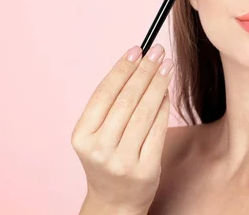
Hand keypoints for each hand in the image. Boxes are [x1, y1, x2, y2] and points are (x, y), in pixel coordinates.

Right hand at [71, 44, 173, 213]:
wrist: (114, 202)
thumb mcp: (95, 135)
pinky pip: (158, 129)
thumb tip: (135, 66)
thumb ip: (109, 106)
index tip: (137, 49)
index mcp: (82, 136)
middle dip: (144, 71)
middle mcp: (100, 148)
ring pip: (144, 112)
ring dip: (157, 84)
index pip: (104, 93)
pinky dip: (163, 107)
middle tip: (157, 51)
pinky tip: (166, 92)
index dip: (122, 69)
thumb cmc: (106, 160)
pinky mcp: (146, 169)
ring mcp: (123, 160)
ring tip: (166, 66)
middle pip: (126, 100)